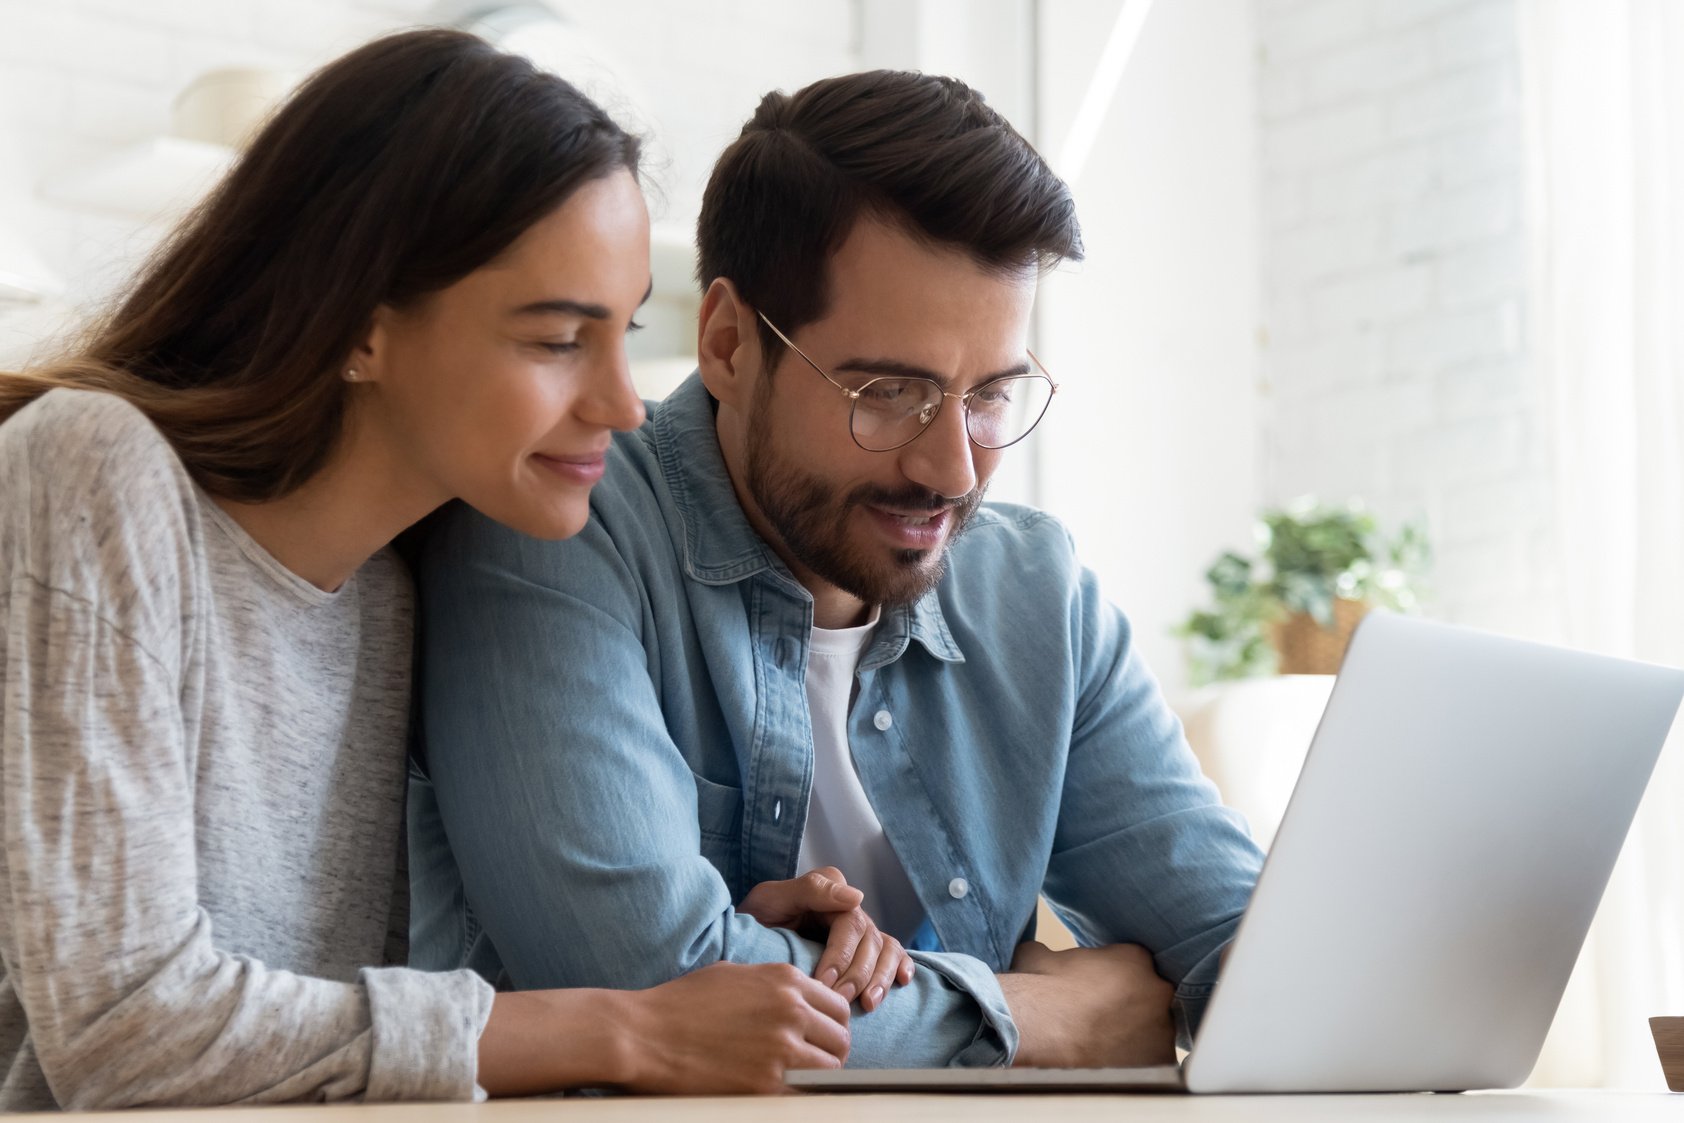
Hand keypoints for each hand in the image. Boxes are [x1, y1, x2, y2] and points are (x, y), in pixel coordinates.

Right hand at [621, 961, 852, 1093]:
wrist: (645, 1034)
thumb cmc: (683, 1003)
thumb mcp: (735, 975)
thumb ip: (775, 986)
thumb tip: (800, 1001)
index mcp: (785, 981)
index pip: (838, 1007)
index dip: (832, 1026)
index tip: (822, 1038)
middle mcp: (791, 1011)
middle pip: (840, 1039)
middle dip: (831, 1053)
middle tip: (814, 1063)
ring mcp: (781, 1049)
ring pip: (830, 1069)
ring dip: (819, 1076)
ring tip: (799, 1080)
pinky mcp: (766, 1085)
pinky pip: (805, 1094)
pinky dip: (801, 1096)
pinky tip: (783, 1093)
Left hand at [739, 866, 914, 1011]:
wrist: (744, 938)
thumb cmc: (756, 919)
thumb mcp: (772, 898)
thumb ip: (811, 890)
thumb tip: (856, 897)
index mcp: (830, 892)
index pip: (850, 924)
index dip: (841, 956)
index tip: (823, 983)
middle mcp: (850, 907)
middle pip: (870, 941)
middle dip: (858, 974)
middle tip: (841, 1002)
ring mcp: (859, 928)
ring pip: (886, 950)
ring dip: (881, 978)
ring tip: (869, 1004)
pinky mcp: (863, 948)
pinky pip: (893, 953)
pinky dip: (901, 965)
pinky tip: (902, 983)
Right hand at [996, 941, 1175, 1067]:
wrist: (1038, 1030)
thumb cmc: (1037, 990)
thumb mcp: (1038, 956)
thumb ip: (1051, 953)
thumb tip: (1039, 954)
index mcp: (1135, 958)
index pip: (1135, 965)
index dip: (1115, 980)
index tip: (1098, 992)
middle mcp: (1157, 989)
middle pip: (1151, 997)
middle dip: (1133, 1007)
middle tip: (1102, 1021)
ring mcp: (1163, 1026)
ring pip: (1154, 1031)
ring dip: (1136, 1036)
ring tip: (1103, 1047)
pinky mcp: (1160, 1060)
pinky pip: (1153, 1061)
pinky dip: (1137, 1064)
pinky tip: (1110, 1064)